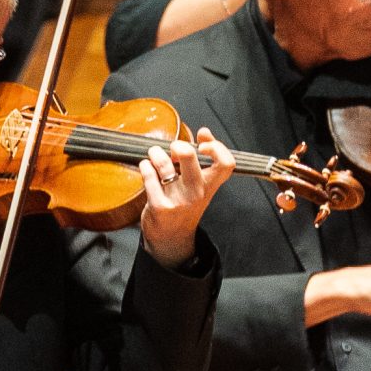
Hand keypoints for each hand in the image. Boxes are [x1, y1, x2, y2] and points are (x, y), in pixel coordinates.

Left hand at [136, 126, 233, 266]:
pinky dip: (145, 166)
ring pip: (164, 166)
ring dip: (156, 153)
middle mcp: (197, 193)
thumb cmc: (184, 204)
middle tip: (173, 147)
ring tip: (154, 153)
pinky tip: (146, 166)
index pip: (226, 164)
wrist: (171, 239)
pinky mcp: (160, 206)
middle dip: (178, 146)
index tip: (202, 142)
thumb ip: (202, 159)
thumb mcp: (199, 185)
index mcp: (210, 186)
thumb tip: (204, 131)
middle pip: (191, 158)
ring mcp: (178, 200)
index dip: (217, 147)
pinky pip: (149, 177)